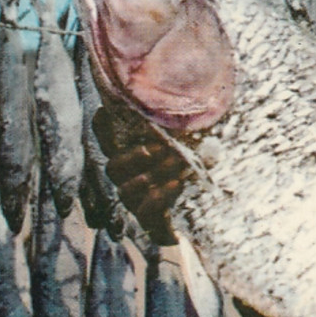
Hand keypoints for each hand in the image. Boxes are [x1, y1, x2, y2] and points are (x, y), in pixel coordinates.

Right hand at [93, 99, 188, 247]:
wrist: (214, 205)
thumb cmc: (200, 161)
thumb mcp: (191, 137)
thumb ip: (178, 122)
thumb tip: (176, 97)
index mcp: (134, 154)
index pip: (107, 141)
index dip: (101, 128)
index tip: (104, 111)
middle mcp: (130, 178)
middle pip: (113, 168)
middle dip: (133, 158)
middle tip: (161, 149)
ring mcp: (138, 200)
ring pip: (125, 190)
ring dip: (150, 175)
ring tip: (176, 163)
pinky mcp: (151, 219)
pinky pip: (144, 211)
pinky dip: (159, 196)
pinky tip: (176, 184)